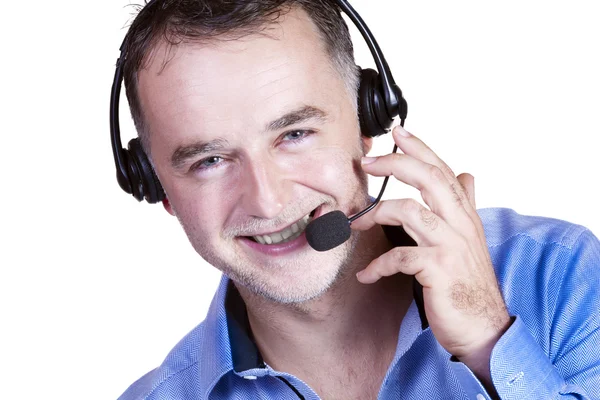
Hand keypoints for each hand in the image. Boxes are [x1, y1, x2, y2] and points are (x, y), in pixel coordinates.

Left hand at [352, 126, 510, 382]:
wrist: (484, 327)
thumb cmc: (468, 282)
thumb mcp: (470, 239)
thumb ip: (465, 205)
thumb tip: (466, 174)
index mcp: (464, 215)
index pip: (442, 170)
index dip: (421, 148)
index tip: (398, 130)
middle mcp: (460, 225)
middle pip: (430, 179)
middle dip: (397, 164)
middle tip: (368, 162)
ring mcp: (450, 246)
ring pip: (410, 212)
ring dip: (376, 214)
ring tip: (356, 225)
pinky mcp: (439, 270)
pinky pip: (400, 257)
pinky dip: (377, 266)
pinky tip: (365, 274)